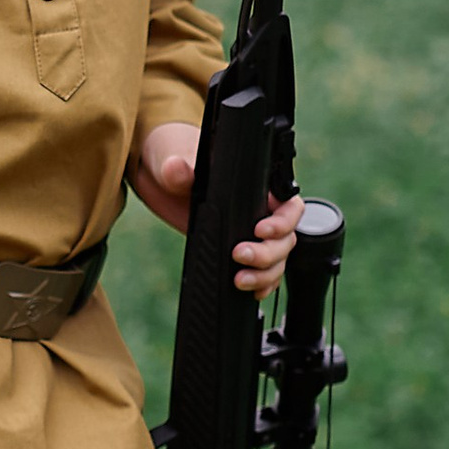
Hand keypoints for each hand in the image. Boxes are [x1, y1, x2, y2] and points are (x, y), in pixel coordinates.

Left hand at [130, 125, 303, 300]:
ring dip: (265, 273)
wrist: (160, 178)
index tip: (258, 229)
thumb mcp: (175, 162)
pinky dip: (262, 284)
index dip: (282, 221)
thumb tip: (177, 169)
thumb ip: (179, 169)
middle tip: (239, 254)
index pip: (289, 206)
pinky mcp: (236, 251)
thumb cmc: (176, 158)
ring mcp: (249, 234)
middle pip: (285, 239)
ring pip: (277, 259)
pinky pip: (263, 272)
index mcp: (256, 187)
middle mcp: (259, 211)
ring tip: (240, 280)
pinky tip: (251, 291)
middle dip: (268, 253)